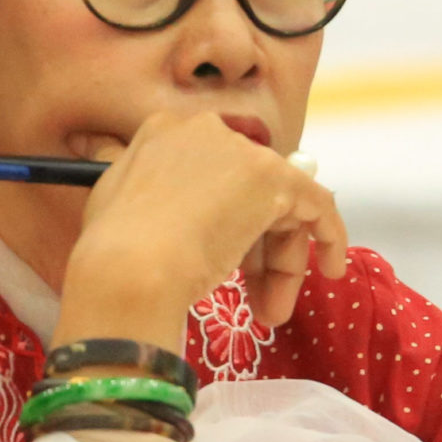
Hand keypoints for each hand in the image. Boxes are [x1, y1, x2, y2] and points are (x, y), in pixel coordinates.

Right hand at [55, 111, 349, 347]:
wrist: (129, 268)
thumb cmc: (111, 247)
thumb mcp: (111, 198)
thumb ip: (137, 182)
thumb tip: (131, 176)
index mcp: (163, 131)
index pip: (210, 173)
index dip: (221, 219)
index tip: (224, 259)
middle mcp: (205, 131)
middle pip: (248, 189)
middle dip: (253, 248)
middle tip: (252, 298)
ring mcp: (242, 153)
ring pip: (277, 205)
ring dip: (278, 261)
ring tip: (269, 311)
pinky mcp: (274, 178)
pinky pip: (316, 204)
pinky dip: (329, 235)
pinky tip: (331, 267)